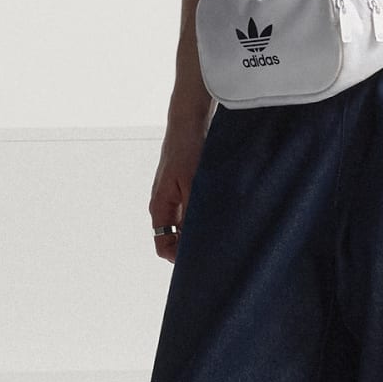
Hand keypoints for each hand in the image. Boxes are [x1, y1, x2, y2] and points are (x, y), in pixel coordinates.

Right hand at [149, 98, 210, 262]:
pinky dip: (205, 215)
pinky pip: (193, 209)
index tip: (200, 261)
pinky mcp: (186, 186)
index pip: (163, 245)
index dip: (178, 258)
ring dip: (200, 230)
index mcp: (159, 206)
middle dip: (191, 247)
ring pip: (185, 224)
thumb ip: (191, 215)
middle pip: (174, 237)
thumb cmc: (187, 149)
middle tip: (216, 251)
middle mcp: (165, 204)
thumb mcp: (192, 185)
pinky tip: (223, 214)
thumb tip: (194, 242)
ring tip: (222, 234)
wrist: (188, 120)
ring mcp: (175, 195)